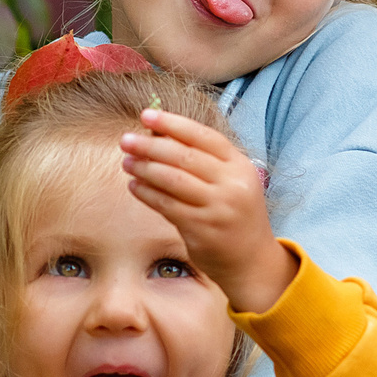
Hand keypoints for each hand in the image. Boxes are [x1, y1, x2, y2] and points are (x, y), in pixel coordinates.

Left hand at [120, 108, 296, 313]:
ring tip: (127, 162)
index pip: (204, 136)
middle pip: (184, 156)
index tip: (146, 116)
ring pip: (172, 180)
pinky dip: (147, 193)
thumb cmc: (234, 214)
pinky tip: (134, 186)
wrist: (251, 260)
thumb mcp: (230, 181)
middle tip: (125, 140)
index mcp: (240, 166)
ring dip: (145, 168)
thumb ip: (202, 160)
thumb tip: (158, 134)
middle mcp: (232, 184)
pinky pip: (166, 205)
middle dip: (150, 146)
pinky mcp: (201, 229)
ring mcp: (217, 208)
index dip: (173, 124)